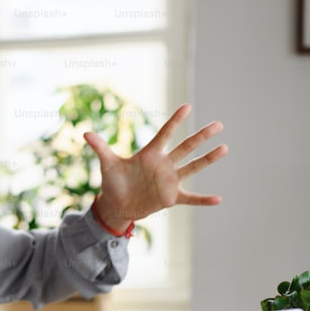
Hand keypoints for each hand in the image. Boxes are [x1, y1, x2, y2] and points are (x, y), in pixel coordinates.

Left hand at [84, 104, 226, 231]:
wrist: (117, 204)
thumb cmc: (113, 182)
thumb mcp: (107, 164)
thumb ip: (100, 148)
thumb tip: (85, 133)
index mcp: (150, 154)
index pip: (165, 134)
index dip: (175, 121)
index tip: (187, 106)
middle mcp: (164, 165)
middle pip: (186, 147)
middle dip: (201, 136)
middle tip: (218, 124)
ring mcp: (169, 181)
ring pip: (192, 167)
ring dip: (207, 159)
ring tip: (224, 148)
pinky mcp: (171, 197)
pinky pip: (191, 198)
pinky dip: (203, 200)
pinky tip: (218, 199)